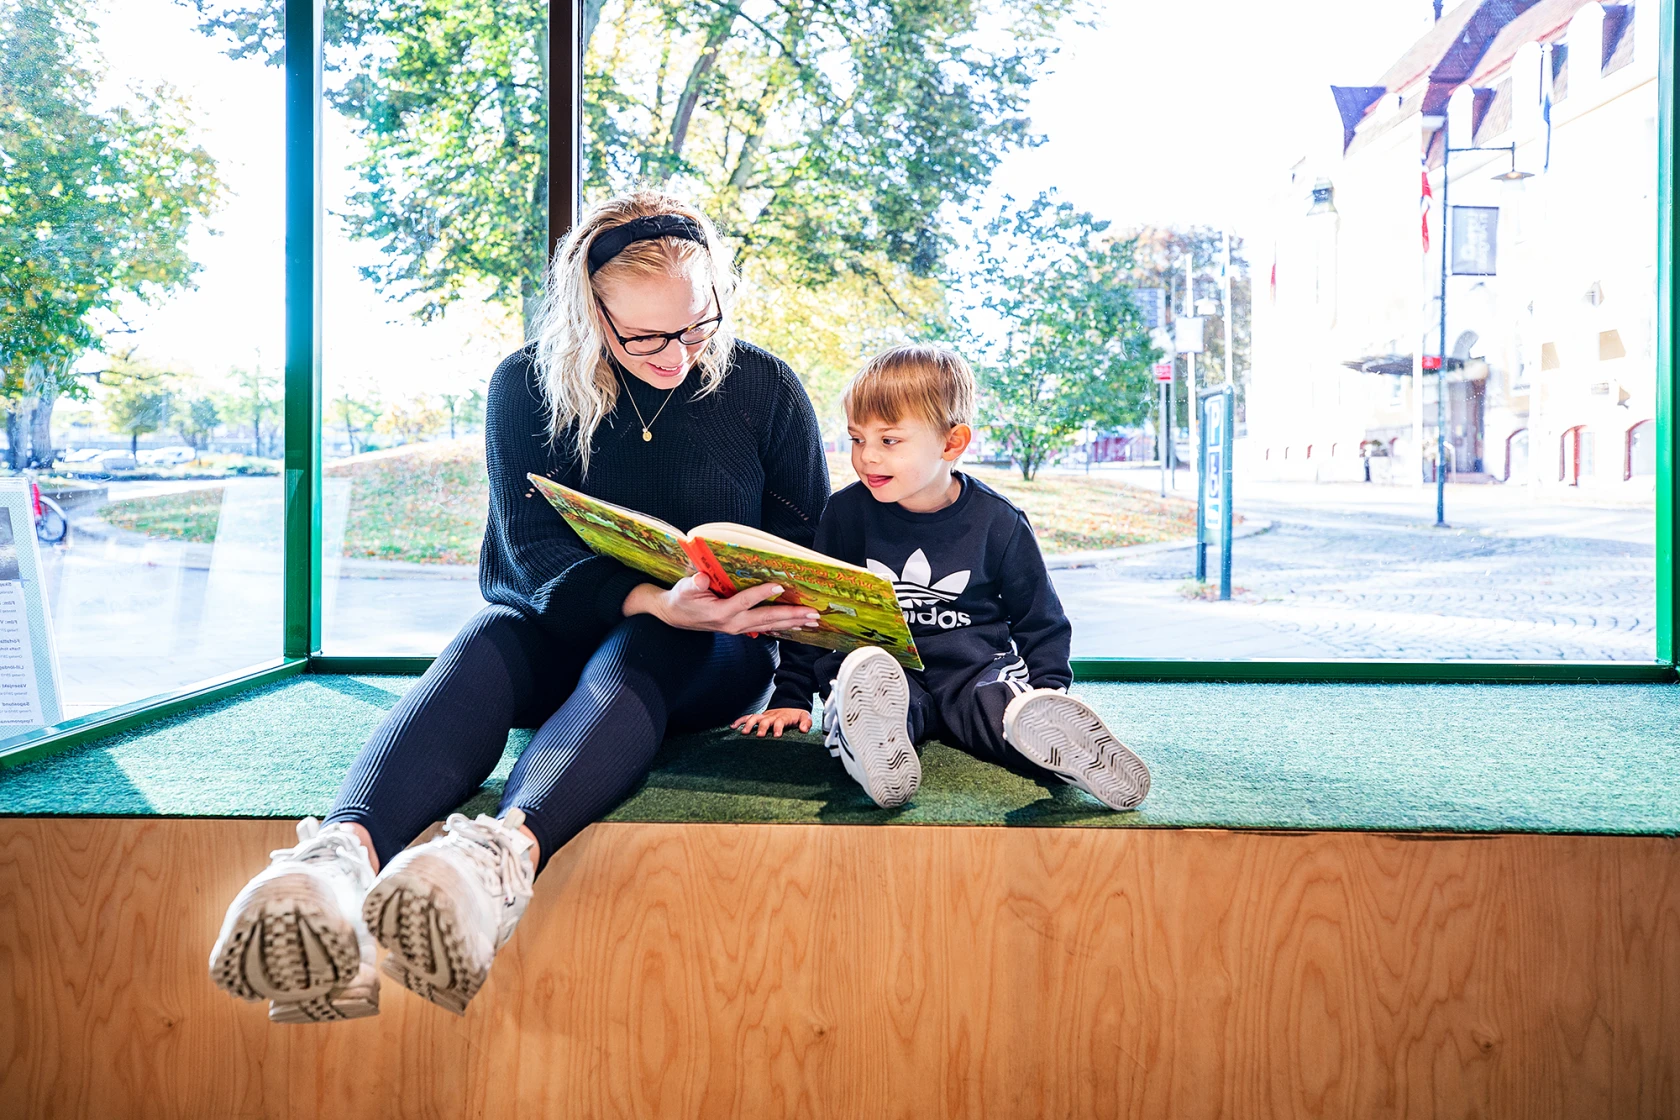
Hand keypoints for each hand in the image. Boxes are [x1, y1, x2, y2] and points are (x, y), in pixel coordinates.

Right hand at [625, 573, 821, 635]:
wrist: (674, 616)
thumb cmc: (681, 598)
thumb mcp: (683, 588)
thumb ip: (693, 584)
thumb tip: (701, 578)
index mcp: (720, 612)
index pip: (745, 602)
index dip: (762, 593)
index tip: (780, 585)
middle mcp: (733, 624)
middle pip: (766, 619)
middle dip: (791, 616)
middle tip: (812, 613)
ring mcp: (738, 628)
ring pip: (769, 626)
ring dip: (792, 623)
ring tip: (812, 620)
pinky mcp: (740, 628)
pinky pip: (765, 628)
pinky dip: (782, 626)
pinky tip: (796, 625)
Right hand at [731, 708, 813, 736]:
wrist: (789, 705)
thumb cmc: (796, 715)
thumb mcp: (805, 716)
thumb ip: (805, 723)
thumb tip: (803, 730)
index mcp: (783, 717)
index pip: (780, 721)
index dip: (778, 727)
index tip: (776, 735)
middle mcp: (772, 716)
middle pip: (765, 720)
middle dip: (762, 727)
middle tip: (759, 735)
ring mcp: (764, 716)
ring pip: (754, 718)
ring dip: (748, 724)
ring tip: (743, 733)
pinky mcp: (758, 717)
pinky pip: (747, 717)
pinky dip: (739, 721)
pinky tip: (732, 727)